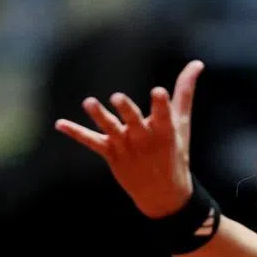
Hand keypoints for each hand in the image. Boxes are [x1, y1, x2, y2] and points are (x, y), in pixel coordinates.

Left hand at [55, 60, 202, 218]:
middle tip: (118, 97)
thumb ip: (185, 91)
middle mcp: (144, 138)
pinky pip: (91, 141)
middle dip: (127, 111)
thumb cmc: (174, 151)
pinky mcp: (111, 154)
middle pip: (134, 122)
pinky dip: (75, 133)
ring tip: (88, 102)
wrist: (163, 193)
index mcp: (165, 130)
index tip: (158, 92)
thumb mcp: (182, 123)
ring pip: (111, 130)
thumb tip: (197, 63)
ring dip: (99, 116)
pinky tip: (60, 124)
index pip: (163, 114)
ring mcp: (126, 146)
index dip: (161, 104)